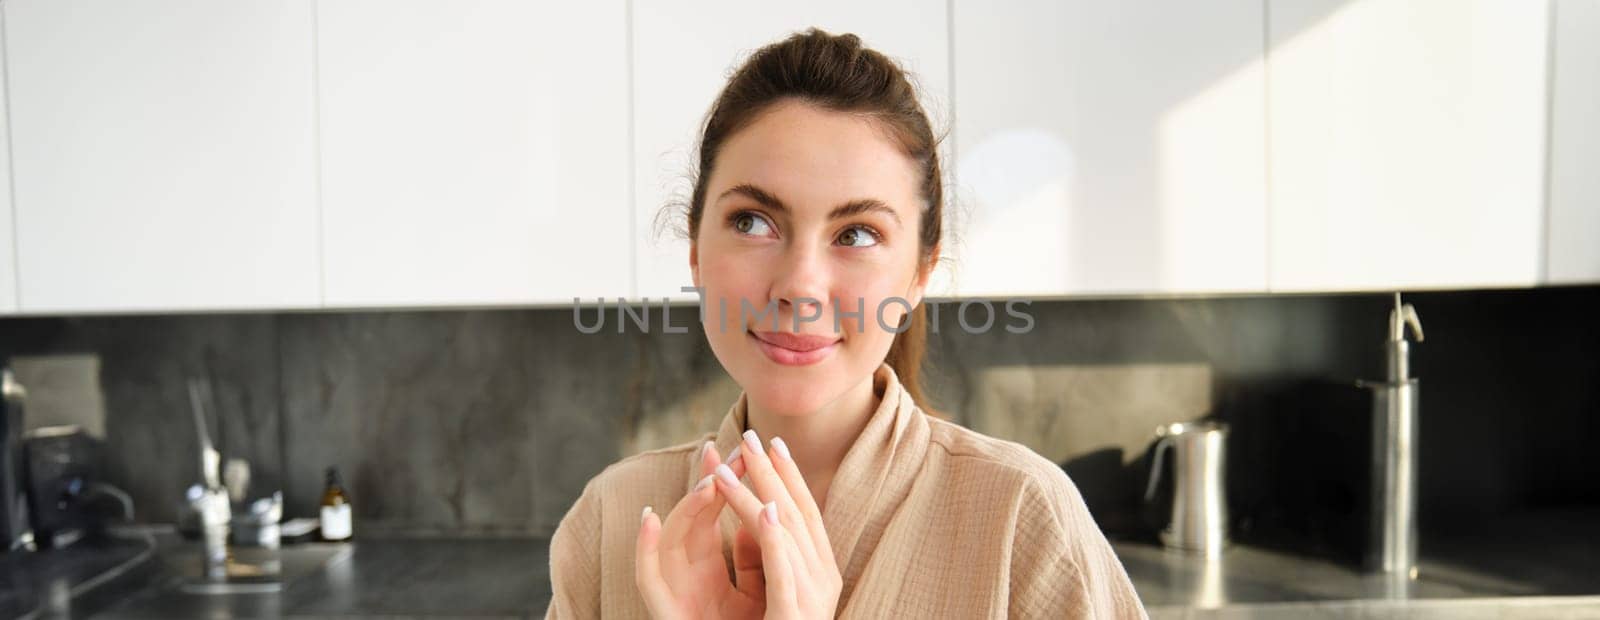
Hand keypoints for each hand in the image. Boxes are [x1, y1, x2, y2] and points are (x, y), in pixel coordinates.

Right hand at [636, 441, 761, 618]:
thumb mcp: (756, 595)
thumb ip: (753, 559)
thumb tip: (763, 512)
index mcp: (706, 571)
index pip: (713, 517)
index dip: (728, 483)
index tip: (748, 450)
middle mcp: (684, 578)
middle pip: (690, 520)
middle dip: (708, 483)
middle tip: (726, 449)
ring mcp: (672, 594)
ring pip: (667, 540)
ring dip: (684, 507)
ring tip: (706, 481)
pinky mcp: (664, 611)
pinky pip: (646, 577)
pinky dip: (644, 547)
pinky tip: (649, 518)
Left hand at [711, 430, 841, 619]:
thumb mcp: (779, 591)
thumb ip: (767, 557)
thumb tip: (752, 518)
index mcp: (822, 571)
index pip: (806, 513)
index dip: (791, 476)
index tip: (774, 443)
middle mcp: (823, 579)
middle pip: (795, 514)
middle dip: (771, 472)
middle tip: (749, 437)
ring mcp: (811, 597)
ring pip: (783, 535)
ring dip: (755, 496)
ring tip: (728, 469)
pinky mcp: (792, 616)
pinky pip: (782, 572)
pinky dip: (773, 540)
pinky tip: (764, 511)